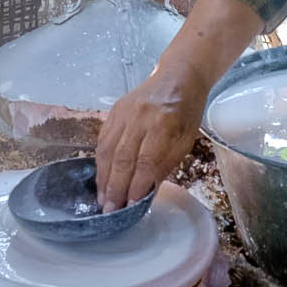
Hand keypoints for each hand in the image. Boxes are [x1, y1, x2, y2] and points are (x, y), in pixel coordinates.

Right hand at [95, 68, 210, 210]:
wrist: (178, 75)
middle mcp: (139, 116)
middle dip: (115, 188)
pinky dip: (100, 162)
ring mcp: (123, 112)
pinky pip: (102, 140)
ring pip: (107, 150)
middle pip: (122, 158)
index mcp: (164, 123)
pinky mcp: (113, 111)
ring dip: (103, 178)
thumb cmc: (187, 110)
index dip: (136, 186)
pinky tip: (101, 178)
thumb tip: (146, 191)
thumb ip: (165, 163)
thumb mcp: (186, 138)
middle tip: (110, 211)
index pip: (145, 161)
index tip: (131, 207)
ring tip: (103, 200)